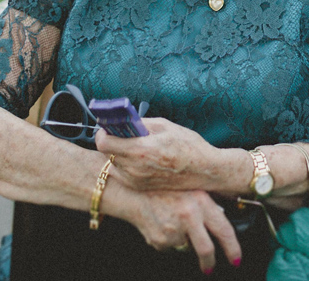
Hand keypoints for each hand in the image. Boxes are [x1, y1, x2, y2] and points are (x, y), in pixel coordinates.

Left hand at [98, 117, 235, 192]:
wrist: (205, 171)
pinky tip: (140, 158)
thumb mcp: (166, 126)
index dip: (103, 133)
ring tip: (134, 146)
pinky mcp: (140, 187)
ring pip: (114, 164)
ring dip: (118, 153)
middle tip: (123, 134)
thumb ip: (141, 123)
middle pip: (107, 153)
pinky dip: (125, 164)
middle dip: (112, 141)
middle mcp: (135, 169)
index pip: (103, 143)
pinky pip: (122, 174)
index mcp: (140, 151)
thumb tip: (123, 120)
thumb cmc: (189, 146)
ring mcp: (137, 181)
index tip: (109, 127)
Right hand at [128, 188, 241, 273]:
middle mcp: (188, 216)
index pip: (224, 230)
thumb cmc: (168, 186)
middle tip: (209, 267)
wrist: (135, 190)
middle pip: (206, 250)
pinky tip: (164, 224)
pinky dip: (170, 241)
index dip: (233, 249)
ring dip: (185, 242)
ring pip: (186, 248)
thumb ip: (209, 205)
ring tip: (175, 223)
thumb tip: (224, 223)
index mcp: (201, 202)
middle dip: (209, 263)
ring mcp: (172, 230)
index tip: (236, 259)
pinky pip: (171, 247)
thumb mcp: (194, 188)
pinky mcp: (159, 240)